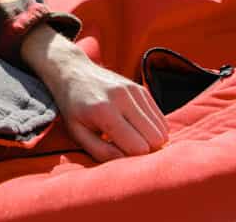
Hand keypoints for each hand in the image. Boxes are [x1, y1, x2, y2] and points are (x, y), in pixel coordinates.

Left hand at [20, 25, 167, 161]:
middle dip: (145, 150)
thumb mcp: (77, 132)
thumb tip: (126, 162)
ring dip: (150, 139)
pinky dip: (153, 128)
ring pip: (162, 130)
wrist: (73, 72)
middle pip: (155, 139)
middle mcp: (122, 99)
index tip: (120, 154)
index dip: (131, 158)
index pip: (137, 147)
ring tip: (130, 136)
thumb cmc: (74, 108)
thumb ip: (100, 151)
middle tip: (127, 147)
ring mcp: (134, 91)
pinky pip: (161, 119)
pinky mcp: (141, 89)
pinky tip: (136, 127)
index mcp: (104, 112)